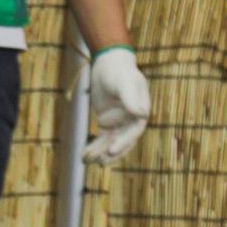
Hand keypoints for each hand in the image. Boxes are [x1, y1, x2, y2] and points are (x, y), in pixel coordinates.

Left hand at [80, 45, 151, 162]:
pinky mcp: (107, 123)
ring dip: (101, 153)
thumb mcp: (124, 82)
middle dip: (112, 153)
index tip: (112, 149)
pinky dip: (94, 147)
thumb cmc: (119, 71)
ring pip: (111, 143)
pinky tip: (84, 155)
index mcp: (141, 111)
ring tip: (88, 161)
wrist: (110, 64)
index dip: (124, 142)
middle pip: (123, 141)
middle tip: (101, 162)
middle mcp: (132, 120)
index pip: (134, 131)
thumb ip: (130, 97)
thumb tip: (141, 113)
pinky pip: (101, 139)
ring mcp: (120, 123)